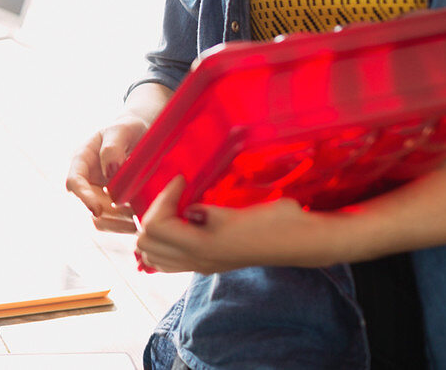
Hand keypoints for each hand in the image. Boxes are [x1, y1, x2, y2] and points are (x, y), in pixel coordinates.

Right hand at [65, 117, 147, 232]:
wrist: (141, 136)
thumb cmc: (129, 129)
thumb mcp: (122, 130)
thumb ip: (113, 148)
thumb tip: (109, 171)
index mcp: (82, 161)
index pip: (74, 182)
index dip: (83, 198)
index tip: (98, 210)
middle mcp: (87, 180)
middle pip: (86, 205)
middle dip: (106, 215)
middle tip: (130, 215)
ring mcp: (99, 193)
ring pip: (99, 220)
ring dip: (116, 224)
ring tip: (137, 219)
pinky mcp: (113, 203)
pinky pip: (114, 222)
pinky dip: (125, 224)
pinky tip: (141, 218)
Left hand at [135, 176, 324, 273]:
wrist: (300, 240)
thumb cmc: (275, 221)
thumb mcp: (237, 211)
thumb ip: (206, 212)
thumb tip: (187, 210)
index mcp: (202, 247)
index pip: (155, 225)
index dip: (163, 197)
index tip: (181, 180)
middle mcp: (197, 261)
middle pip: (145, 242)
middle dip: (153, 213)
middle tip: (174, 193)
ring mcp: (202, 265)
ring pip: (152, 255)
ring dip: (155, 229)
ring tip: (174, 207)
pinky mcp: (208, 264)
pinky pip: (168, 260)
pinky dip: (163, 242)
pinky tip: (181, 223)